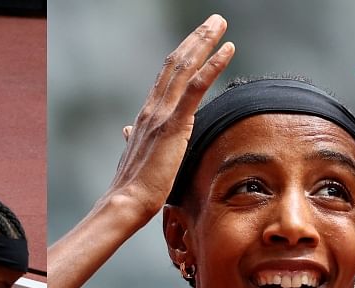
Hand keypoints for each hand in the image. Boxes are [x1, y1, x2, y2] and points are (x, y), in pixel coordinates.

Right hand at [108, 15, 234, 218]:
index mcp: (146, 115)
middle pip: (175, 63)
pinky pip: (196, 87)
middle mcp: (152, 108)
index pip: (166, 76)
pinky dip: (213, 65)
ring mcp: (161, 115)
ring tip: (220, 23)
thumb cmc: (133, 188)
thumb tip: (128, 130)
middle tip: (215, 19)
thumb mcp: (135, 156)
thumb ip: (135, 138)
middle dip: (196, 38)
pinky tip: (228, 49)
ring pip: (185, 67)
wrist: (126, 202)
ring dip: (204, 41)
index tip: (197, 39)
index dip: (183, 54)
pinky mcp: (173, 125)